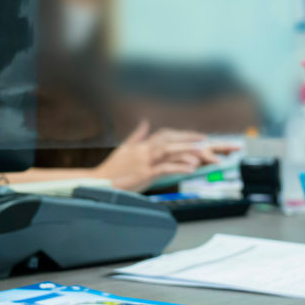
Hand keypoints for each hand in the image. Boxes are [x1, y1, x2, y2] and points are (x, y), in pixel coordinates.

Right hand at [95, 122, 226, 191]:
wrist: (99, 182)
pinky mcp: (144, 174)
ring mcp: (144, 162)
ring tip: (201, 151)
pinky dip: (178, 167)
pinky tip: (190, 168)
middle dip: (188, 139)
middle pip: (169, 140)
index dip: (181, 134)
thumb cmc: (112, 168)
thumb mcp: (124, 148)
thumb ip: (137, 135)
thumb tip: (145, 121)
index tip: (196, 135)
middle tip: (204, 140)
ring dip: (185, 150)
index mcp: (142, 145)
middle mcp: (144, 150)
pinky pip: (164, 168)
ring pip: (168, 151)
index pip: (165, 135)